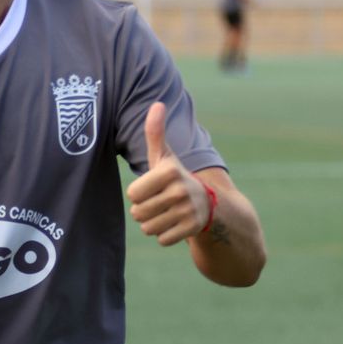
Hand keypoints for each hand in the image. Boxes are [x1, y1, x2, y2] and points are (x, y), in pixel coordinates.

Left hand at [126, 103, 210, 245]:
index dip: (139, 193)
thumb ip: (155, 132)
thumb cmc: (175, 177)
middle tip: (160, 202)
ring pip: (148, 228)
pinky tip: (176, 223)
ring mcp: (189, 211)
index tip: (153, 188)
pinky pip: (162, 239)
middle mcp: (181, 191)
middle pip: (138, 213)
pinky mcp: (193, 229)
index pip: (132, 194)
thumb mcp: (164, 156)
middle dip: (144, 210)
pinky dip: (165, 235)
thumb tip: (157, 104)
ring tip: (167, 212)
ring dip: (153, 224)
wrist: (209, 203)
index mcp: (170, 171)